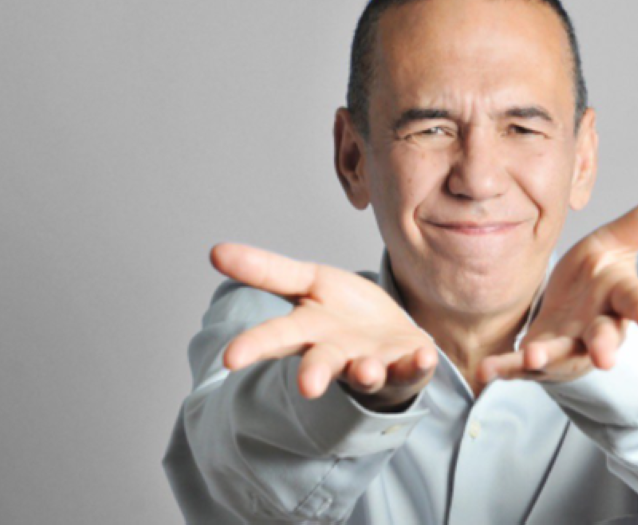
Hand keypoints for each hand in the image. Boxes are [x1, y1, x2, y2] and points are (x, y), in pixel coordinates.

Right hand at [211, 243, 437, 410]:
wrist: (392, 339)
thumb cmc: (342, 313)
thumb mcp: (307, 283)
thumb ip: (267, 271)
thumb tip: (213, 251)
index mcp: (307, 332)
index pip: (275, 338)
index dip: (253, 347)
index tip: (230, 358)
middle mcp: (337, 354)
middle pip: (320, 364)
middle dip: (313, 374)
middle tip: (307, 386)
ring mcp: (372, 363)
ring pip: (364, 372)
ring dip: (365, 372)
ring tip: (364, 370)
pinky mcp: (406, 366)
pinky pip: (412, 368)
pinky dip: (418, 364)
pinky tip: (423, 356)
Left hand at [477, 181, 637, 384]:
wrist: (570, 316)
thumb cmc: (597, 278)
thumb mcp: (618, 242)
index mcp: (618, 297)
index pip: (635, 301)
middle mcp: (597, 328)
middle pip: (604, 337)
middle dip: (604, 345)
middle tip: (605, 358)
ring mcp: (567, 348)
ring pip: (561, 355)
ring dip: (548, 357)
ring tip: (533, 356)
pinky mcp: (537, 360)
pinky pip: (518, 367)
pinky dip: (504, 369)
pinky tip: (486, 370)